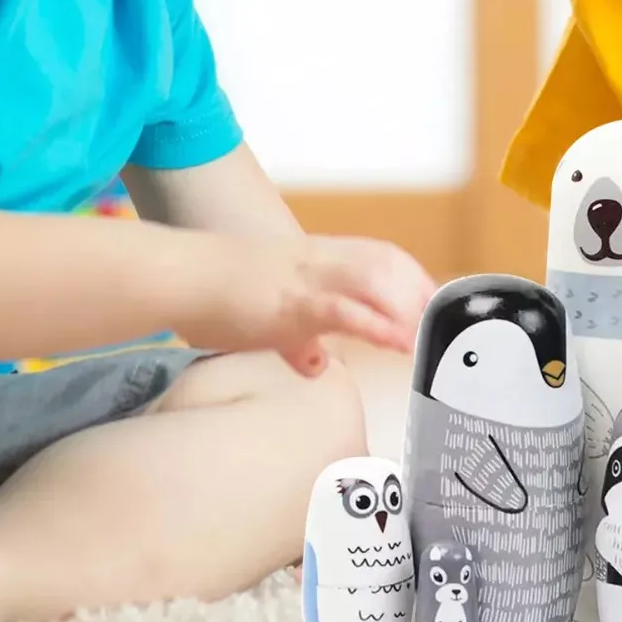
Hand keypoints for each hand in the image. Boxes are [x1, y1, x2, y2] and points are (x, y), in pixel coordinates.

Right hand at [178, 233, 435, 375]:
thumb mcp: (268, 316)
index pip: (381, 258)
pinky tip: (398, 341)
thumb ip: (297, 339)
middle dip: (420, 293)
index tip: (432, 306)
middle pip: (389, 264)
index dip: (412, 280)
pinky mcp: (294, 302)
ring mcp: (310, 279)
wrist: (181, 277)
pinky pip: (346, 309)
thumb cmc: (217, 294)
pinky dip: (378, 324)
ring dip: (407, 308)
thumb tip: (313, 363)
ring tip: (427, 338)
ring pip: (376, 280)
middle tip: (440, 326)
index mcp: (318, 259)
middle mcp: (321, 261)